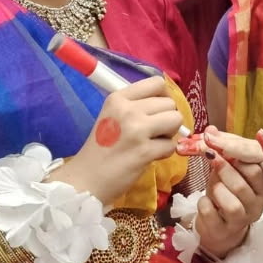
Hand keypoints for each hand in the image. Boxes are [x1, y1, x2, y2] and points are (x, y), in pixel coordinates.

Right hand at [55, 77, 182, 205]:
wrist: (87, 179)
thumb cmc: (101, 148)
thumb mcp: (112, 116)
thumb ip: (136, 106)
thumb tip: (168, 104)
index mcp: (118, 98)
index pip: (156, 83)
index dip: (164, 96)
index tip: (158, 110)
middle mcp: (128, 110)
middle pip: (169, 103)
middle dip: (167, 118)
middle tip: (152, 132)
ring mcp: (137, 130)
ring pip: (175, 120)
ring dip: (169, 134)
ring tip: (153, 143)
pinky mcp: (144, 151)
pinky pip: (171, 145)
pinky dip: (165, 153)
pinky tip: (149, 157)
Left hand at [192, 129, 262, 256]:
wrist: (218, 227)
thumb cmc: (225, 195)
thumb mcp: (225, 173)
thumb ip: (221, 154)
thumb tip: (210, 129)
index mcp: (262, 189)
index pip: (256, 171)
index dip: (237, 157)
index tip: (220, 145)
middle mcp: (257, 206)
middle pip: (243, 185)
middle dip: (224, 169)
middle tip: (210, 157)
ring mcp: (241, 221)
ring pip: (232, 204)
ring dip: (217, 189)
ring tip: (212, 185)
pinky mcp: (224, 231)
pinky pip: (212, 213)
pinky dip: (203, 203)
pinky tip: (204, 200)